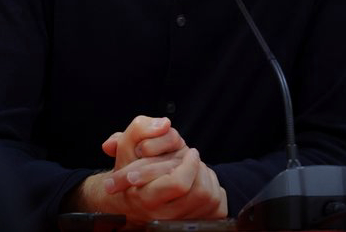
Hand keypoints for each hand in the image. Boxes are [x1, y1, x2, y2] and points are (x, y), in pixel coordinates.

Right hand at [72, 117, 227, 223]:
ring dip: (207, 177)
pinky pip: (217, 208)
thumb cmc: (131, 169)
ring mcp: (178, 222)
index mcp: (144, 196)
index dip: (189, 164)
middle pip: (199, 192)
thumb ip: (140, 129)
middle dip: (201, 169)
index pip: (178, 184)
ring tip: (195, 169)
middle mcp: (162, 215)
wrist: (129, 199)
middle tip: (193, 157)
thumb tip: (164, 124)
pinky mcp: (194, 224)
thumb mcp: (128, 145)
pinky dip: (214, 190)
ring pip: (210, 198)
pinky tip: (200, 183)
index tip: (189, 152)